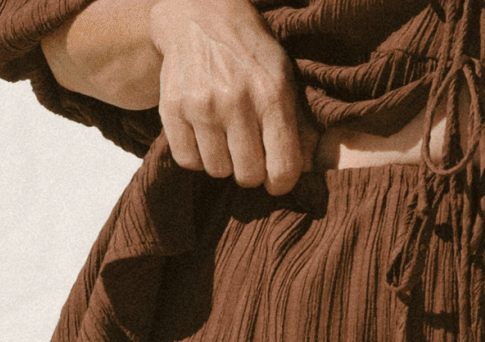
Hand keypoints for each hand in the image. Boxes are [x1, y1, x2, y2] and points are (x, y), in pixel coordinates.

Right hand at [146, 0, 313, 191]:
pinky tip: (202, 135)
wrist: (199, 14)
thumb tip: (312, 167)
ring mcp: (201, 105)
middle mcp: (236, 101)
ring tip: (223, 136)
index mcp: (272, 95)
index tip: (274, 176)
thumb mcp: (284, 76)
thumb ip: (300, 123)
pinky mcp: (172, 108)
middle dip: (250, 170)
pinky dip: (195, 155)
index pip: (283, 169)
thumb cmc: (249, 52)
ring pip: (217, 170)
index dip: (280, 182)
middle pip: (248, 176)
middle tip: (247, 151)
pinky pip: (187, 160)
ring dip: (221, 161)